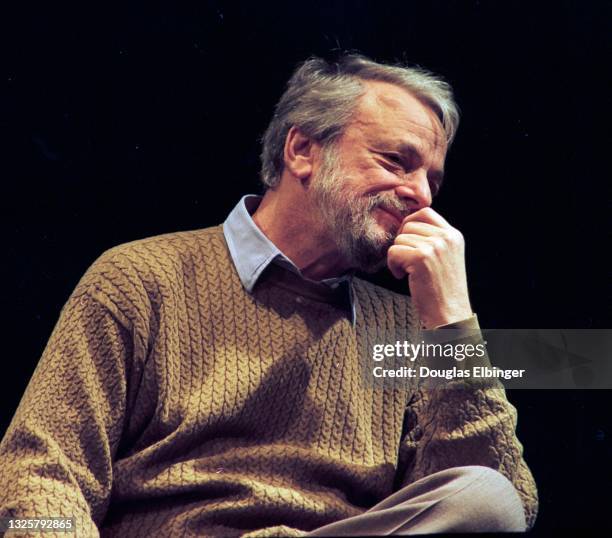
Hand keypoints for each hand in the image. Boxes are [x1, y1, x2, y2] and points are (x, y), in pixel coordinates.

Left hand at [387, 207, 472, 328]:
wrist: (449, 315)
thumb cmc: (442, 290)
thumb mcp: (446, 258)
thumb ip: (434, 239)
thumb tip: (407, 224)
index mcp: (454, 235)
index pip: (425, 212)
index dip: (410, 223)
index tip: (407, 242)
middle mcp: (446, 238)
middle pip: (409, 225)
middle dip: (402, 243)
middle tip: (407, 262)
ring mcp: (435, 246)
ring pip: (399, 239)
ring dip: (398, 257)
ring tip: (409, 273)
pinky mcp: (421, 258)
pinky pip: (393, 251)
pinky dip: (393, 265)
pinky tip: (404, 277)